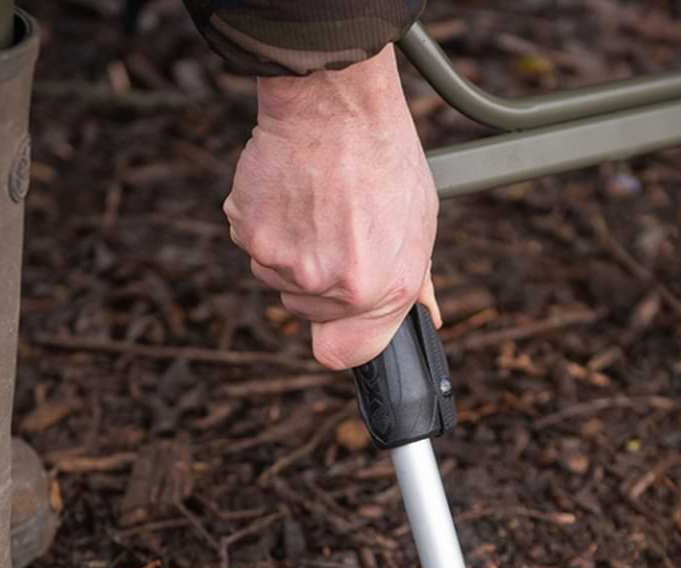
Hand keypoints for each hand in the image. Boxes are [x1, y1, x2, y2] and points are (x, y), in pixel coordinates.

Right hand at [225, 45, 440, 369]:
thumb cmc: (383, 156)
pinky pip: (251, 244)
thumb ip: (415, 279)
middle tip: (333, 225)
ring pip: (276, 276)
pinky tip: (290, 190)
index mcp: (381, 290)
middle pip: (306, 310)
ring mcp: (290, 265)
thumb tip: (429, 316)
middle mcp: (333, 287)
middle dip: (316, 277)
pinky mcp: (254, 236)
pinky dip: (263, 221)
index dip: (338, 333)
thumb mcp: (419, 223)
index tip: (338, 313)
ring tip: (315, 200)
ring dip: (288, 246)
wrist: (336, 101)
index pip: (341, 353)